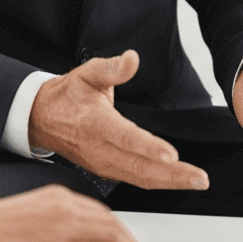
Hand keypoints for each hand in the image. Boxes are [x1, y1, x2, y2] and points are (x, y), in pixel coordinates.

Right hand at [0, 184, 145, 241]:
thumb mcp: (26, 215)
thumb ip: (51, 221)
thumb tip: (70, 241)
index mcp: (56, 195)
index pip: (98, 210)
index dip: (116, 226)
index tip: (123, 237)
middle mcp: (64, 207)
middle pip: (109, 221)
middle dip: (128, 239)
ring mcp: (63, 227)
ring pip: (111, 237)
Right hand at [28, 50, 208, 190]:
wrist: (42, 119)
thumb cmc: (67, 95)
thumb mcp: (86, 73)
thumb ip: (111, 67)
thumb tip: (132, 58)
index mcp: (95, 123)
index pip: (125, 138)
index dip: (148, 148)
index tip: (171, 155)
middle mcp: (100, 148)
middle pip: (139, 167)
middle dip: (172, 175)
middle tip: (200, 179)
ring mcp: (102, 163)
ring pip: (139, 178)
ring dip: (169, 182)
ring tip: (195, 181)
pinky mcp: (106, 170)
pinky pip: (134, 179)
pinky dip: (157, 183)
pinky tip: (175, 181)